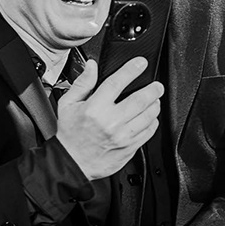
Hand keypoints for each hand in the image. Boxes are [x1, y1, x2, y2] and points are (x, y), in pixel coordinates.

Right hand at [54, 59, 161, 180]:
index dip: (131, 69)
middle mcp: (110, 122)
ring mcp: (122, 136)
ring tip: (154, 100)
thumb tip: (91, 66)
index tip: (140, 63)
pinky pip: (149, 131)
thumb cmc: (70, 134)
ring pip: (149, 115)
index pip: (117, 83)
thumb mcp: (67, 105)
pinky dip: (153, 122)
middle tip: (156, 85)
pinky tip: (149, 117)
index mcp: (94, 109)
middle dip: (153, 89)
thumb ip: (82, 83)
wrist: (72, 162)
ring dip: (155, 104)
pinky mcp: (129, 147)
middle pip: (141, 99)